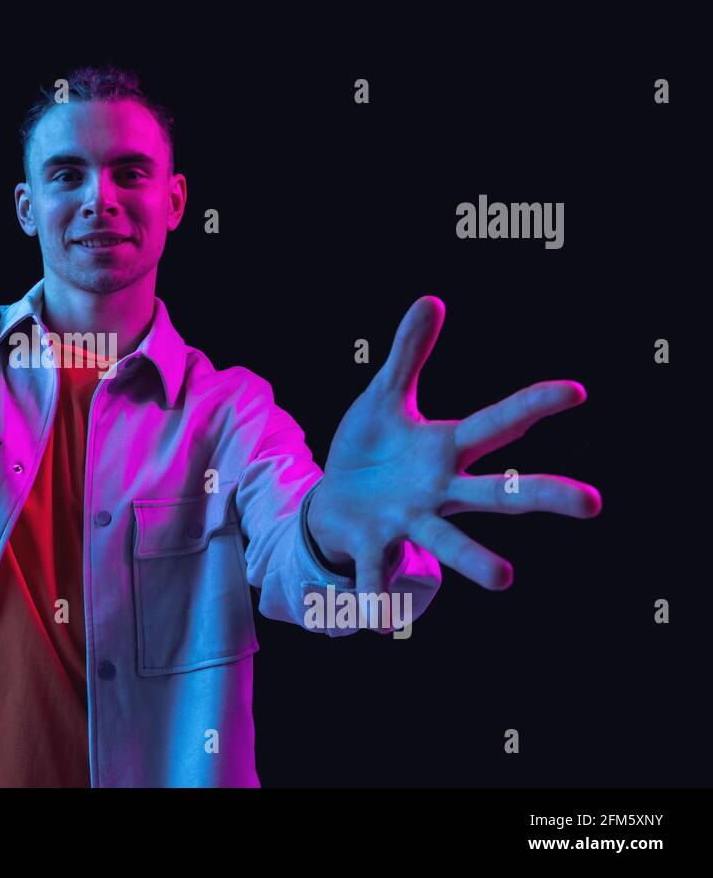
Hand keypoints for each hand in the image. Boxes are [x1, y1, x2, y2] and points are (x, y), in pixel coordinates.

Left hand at [306, 295, 601, 598]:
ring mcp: (410, 521)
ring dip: (473, 559)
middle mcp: (439, 491)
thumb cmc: (370, 450)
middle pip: (499, 492)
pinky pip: (378, 572)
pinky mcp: (374, 545)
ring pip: (448, 540)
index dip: (534, 406)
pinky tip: (380, 623)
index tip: (576, 390)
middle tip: (592, 503)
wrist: (333, 503)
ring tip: (504, 579)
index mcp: (446, 450)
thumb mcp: (385, 398)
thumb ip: (409, 354)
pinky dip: (378, 597)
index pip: (499, 424)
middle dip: (542, 496)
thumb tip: (431, 299)